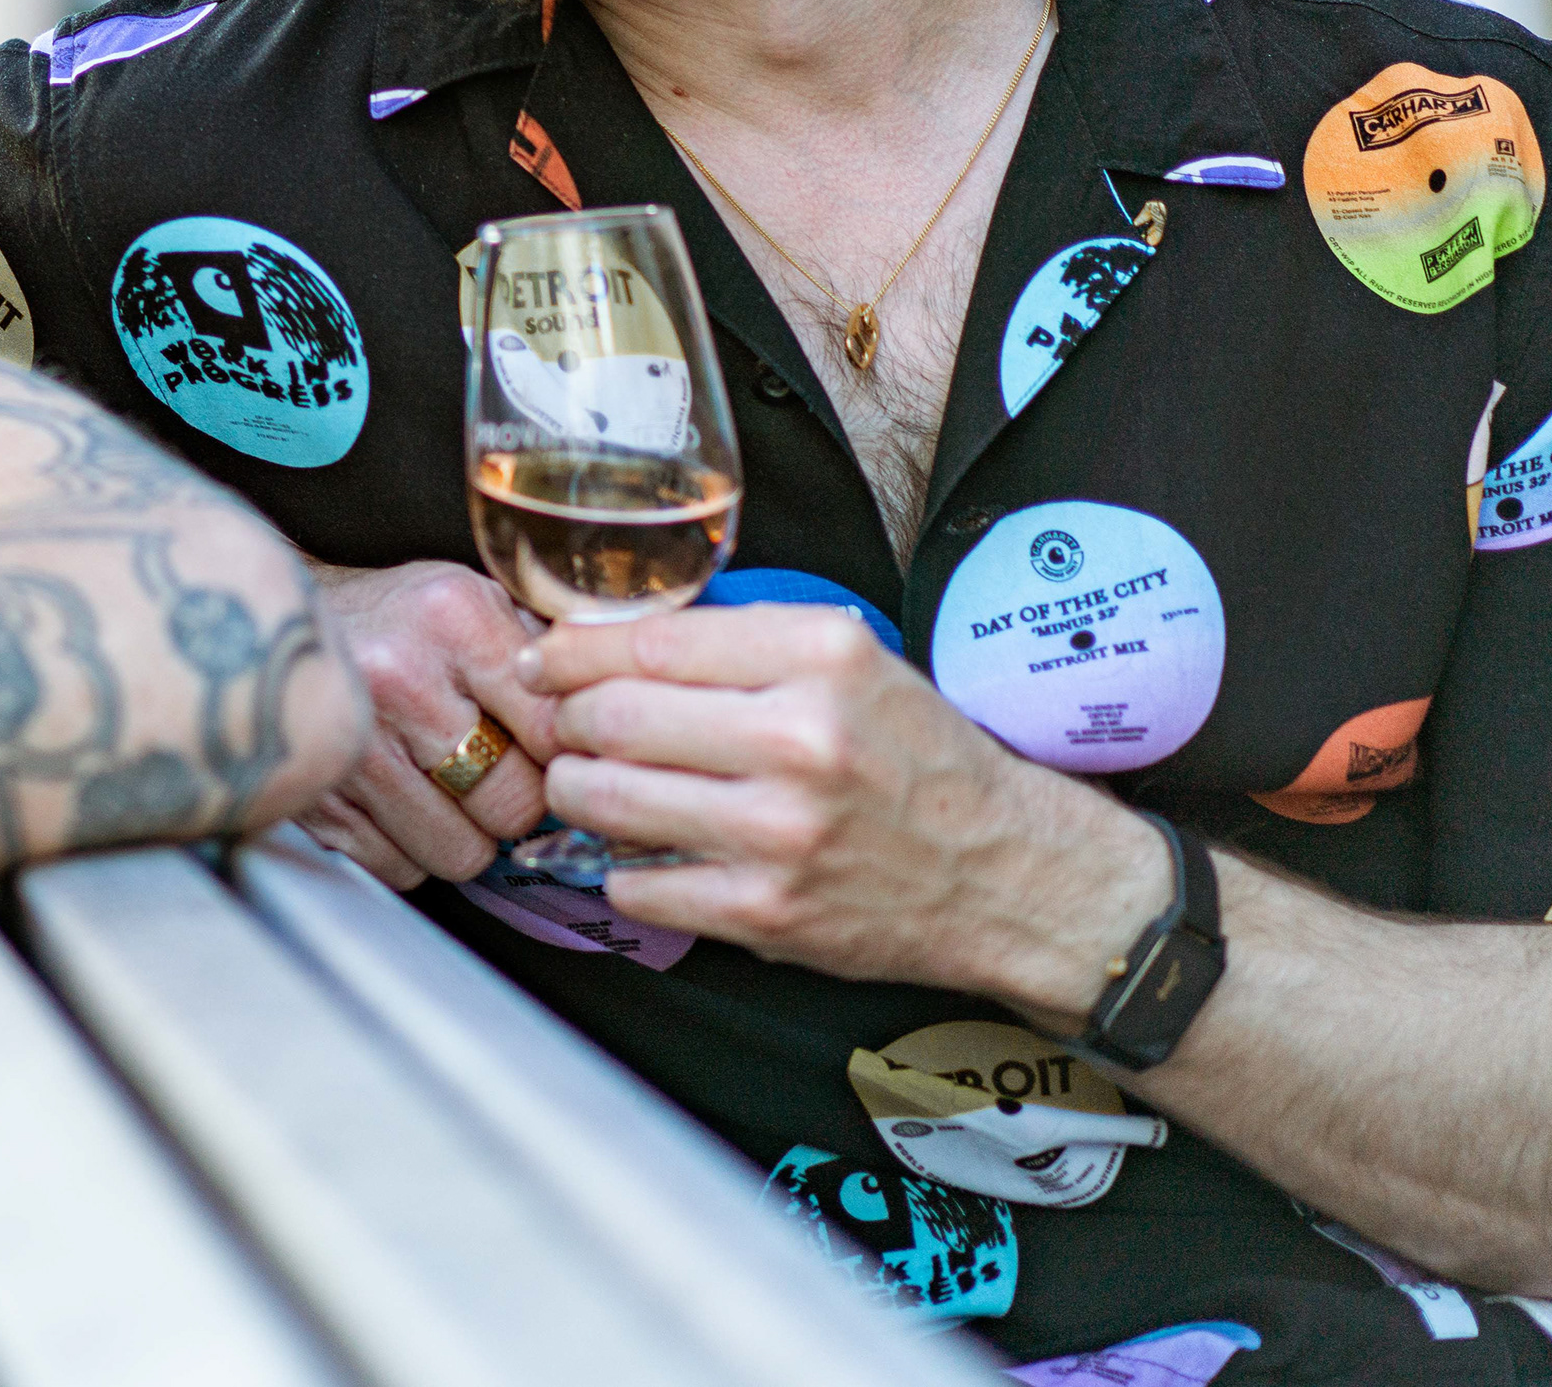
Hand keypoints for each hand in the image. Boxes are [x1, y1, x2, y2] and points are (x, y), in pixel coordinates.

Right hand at [294, 560, 559, 889]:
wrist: (273, 619)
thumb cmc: (393, 618)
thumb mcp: (473, 600)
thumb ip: (545, 652)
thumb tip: (618, 716)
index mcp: (453, 619)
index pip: (553, 730)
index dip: (565, 753)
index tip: (556, 753)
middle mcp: (400, 681)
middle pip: (512, 804)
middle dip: (515, 800)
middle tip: (498, 773)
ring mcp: (350, 746)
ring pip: (459, 852)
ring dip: (463, 834)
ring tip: (446, 789)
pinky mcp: (314, 798)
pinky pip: (398, 870)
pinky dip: (408, 851)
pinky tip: (399, 803)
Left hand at [525, 604, 1164, 1008]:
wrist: (1007, 873)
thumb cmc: (918, 758)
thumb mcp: (852, 661)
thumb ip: (741, 644)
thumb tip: (608, 641)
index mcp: (819, 657)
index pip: (649, 640)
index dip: (572, 650)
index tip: (543, 658)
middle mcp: (800, 739)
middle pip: (611, 716)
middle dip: (565, 720)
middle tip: (565, 726)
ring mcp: (779, 832)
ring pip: (606, 799)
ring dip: (577, 791)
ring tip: (590, 784)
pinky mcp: (766, 912)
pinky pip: (636, 883)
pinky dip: (625, 867)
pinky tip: (652, 853)